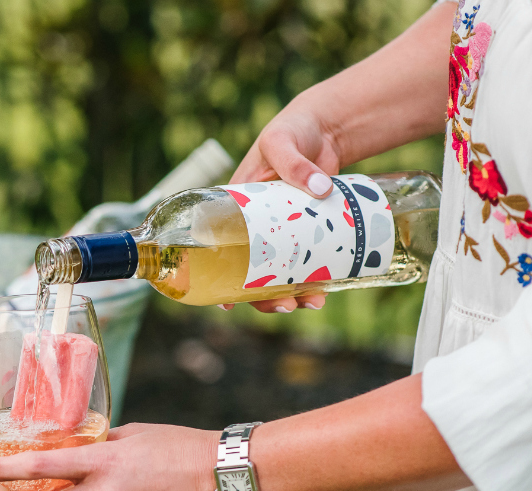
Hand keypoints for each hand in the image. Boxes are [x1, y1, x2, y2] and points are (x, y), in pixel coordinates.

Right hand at [223, 101, 337, 314]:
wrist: (326, 128)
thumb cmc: (291, 131)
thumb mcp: (281, 142)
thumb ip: (294, 163)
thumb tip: (320, 188)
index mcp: (236, 211)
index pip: (219, 252)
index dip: (221, 283)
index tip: (228, 305)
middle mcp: (256, 229)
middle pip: (253, 274)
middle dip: (266, 298)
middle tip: (287, 306)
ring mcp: (284, 235)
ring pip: (281, 275)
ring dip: (293, 294)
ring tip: (313, 303)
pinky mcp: (309, 233)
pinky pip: (308, 263)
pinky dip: (316, 279)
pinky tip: (326, 289)